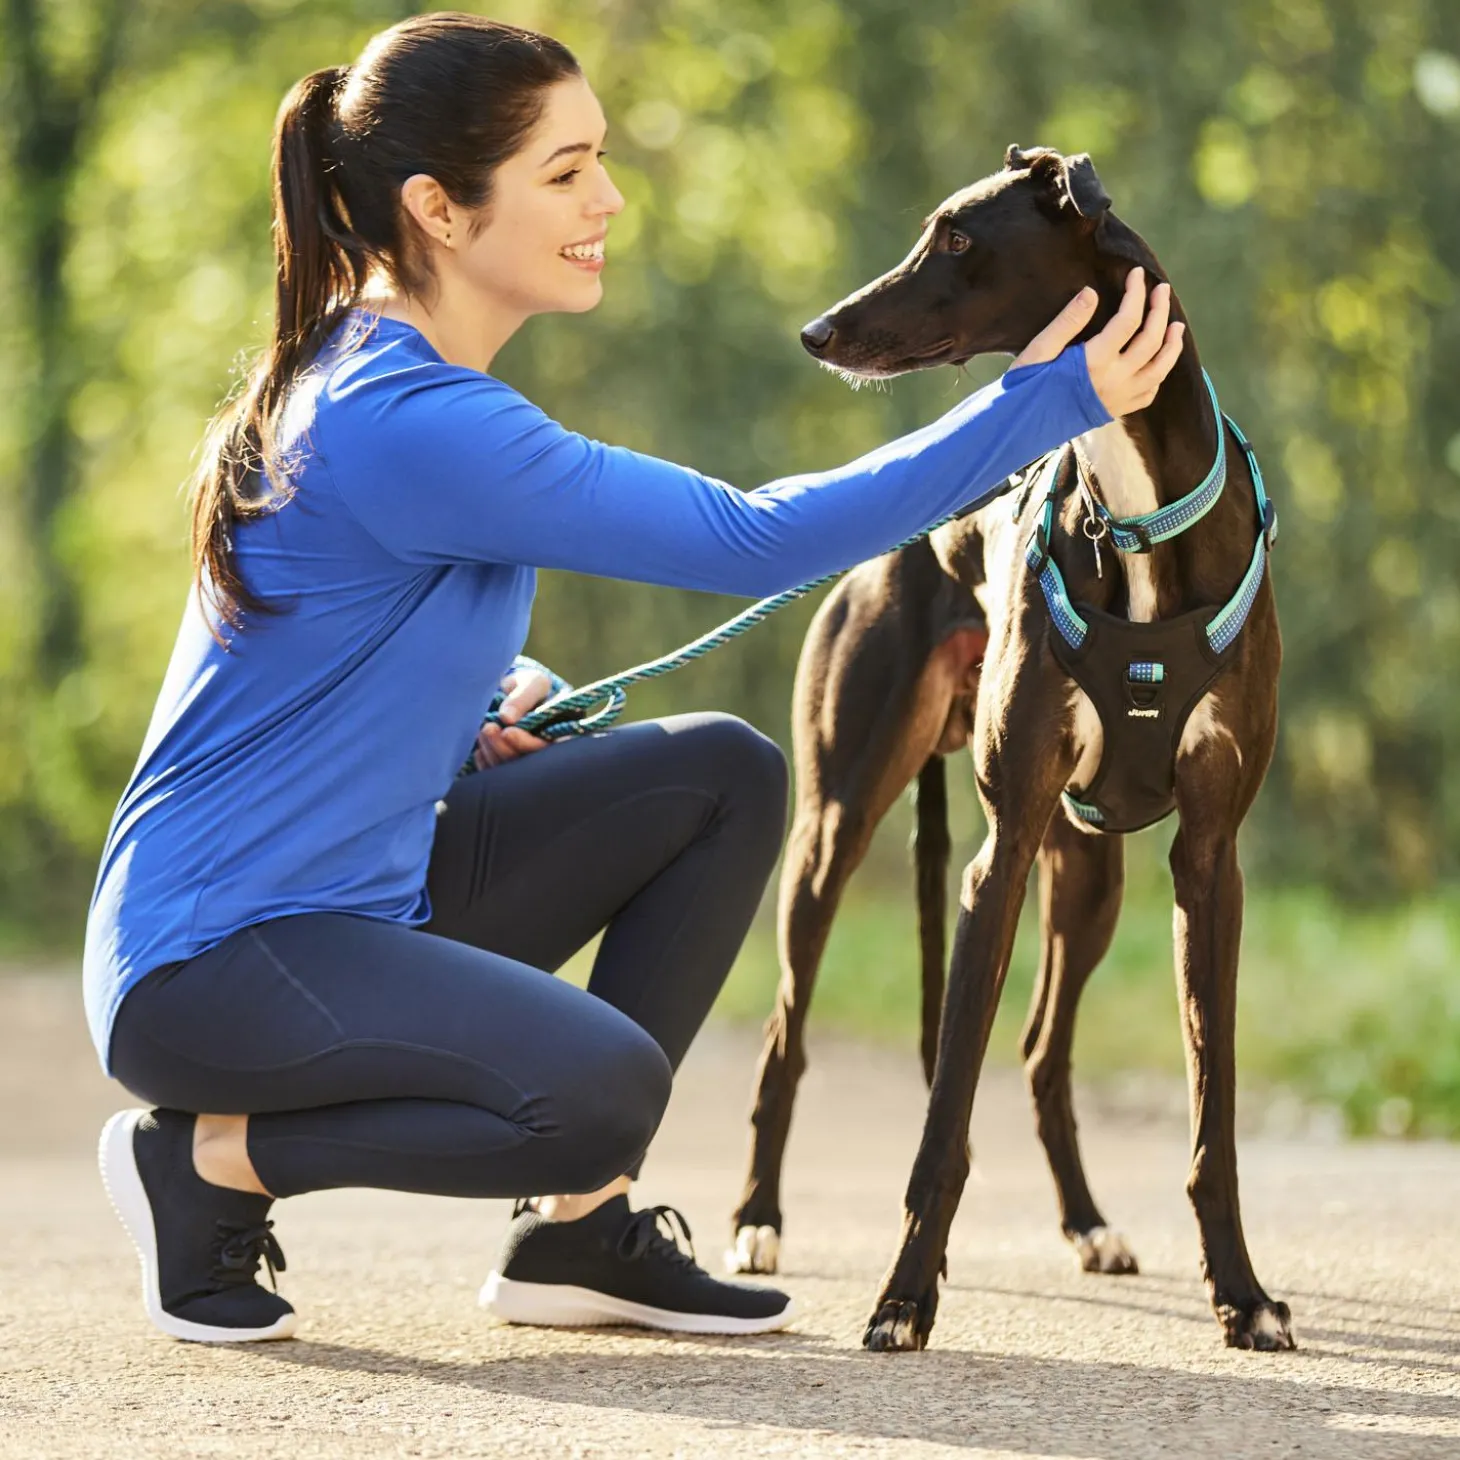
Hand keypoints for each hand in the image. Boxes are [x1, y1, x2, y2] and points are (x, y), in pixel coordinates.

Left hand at [473, 669, 553, 768]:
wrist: (512, 693)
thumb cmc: (529, 686)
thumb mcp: (532, 683)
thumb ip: (522, 697)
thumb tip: (506, 717)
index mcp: (562, 733)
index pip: (549, 749)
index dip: (527, 745)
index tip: (508, 732)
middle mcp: (548, 752)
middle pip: (528, 764)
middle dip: (505, 749)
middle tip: (488, 729)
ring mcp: (528, 762)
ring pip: (511, 771)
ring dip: (493, 753)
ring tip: (482, 731)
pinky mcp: (509, 766)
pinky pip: (497, 774)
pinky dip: (485, 763)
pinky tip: (479, 749)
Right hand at [1013, 268, 1185, 417]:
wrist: (1020, 429)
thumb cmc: (1025, 387)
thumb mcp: (1039, 350)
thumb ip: (1067, 321)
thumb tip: (1092, 292)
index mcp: (1094, 362)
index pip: (1128, 320)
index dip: (1136, 293)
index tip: (1136, 274)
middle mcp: (1114, 380)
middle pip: (1151, 340)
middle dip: (1160, 311)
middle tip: (1162, 289)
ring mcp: (1119, 398)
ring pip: (1159, 369)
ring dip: (1172, 346)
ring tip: (1176, 326)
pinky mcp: (1116, 411)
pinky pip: (1149, 393)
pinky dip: (1159, 374)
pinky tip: (1158, 362)